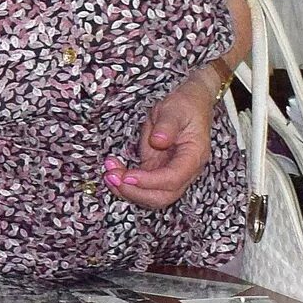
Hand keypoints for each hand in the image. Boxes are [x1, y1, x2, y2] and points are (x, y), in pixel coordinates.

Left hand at [109, 75, 217, 208]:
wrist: (189, 106)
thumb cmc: (185, 106)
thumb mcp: (175, 109)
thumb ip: (167, 125)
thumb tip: (158, 140)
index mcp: (193, 157)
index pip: (173, 179)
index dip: (150, 182)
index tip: (127, 176)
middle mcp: (184, 171)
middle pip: (162, 196)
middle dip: (135, 192)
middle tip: (112, 177)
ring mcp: (170, 172)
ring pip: (151, 195)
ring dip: (127, 190)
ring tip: (108, 173)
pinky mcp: (156, 170)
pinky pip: (142, 185)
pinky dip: (125, 182)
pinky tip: (112, 169)